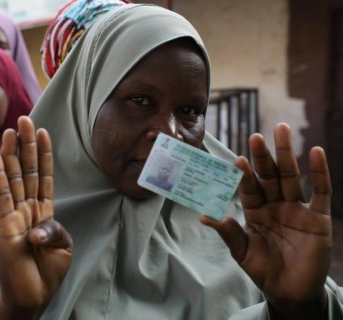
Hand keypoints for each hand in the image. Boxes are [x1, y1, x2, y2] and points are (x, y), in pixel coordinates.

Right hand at [0, 116, 72, 317]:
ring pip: (14, 178)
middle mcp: (27, 209)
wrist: (33, 295)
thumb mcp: (62, 246)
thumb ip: (54, 229)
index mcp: (44, 211)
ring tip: (11, 129)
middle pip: (28, 170)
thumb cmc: (47, 271)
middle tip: (25, 118)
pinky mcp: (3, 227)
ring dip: (12, 153)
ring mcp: (14, 216)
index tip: (43, 131)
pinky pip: (1, 197)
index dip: (44, 154)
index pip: (44, 176)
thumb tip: (36, 229)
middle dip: (27, 145)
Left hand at [201, 123, 330, 317]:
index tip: (237, 159)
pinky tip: (315, 152)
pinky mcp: (318, 218)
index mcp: (256, 210)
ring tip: (280, 130)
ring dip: (286, 154)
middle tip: (256, 135)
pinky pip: (321, 192)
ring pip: (291, 177)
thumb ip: (227, 232)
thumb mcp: (241, 250)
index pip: (249, 187)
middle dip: (263, 156)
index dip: (244, 174)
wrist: (289, 291)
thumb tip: (203, 216)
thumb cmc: (263, 269)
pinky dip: (319, 172)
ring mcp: (297, 209)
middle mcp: (276, 205)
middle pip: (269, 175)